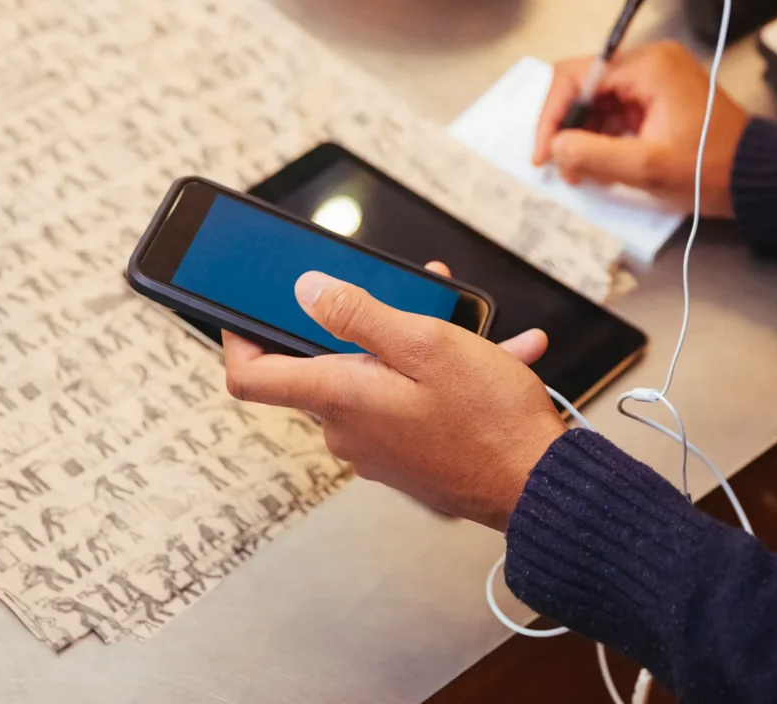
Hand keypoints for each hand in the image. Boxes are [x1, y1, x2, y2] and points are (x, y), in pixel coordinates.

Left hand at [222, 267, 565, 530]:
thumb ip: (357, 313)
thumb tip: (305, 290)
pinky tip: (499, 356)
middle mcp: (347, 428)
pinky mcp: (408, 456)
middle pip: (328, 363)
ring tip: (471, 323)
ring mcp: (377, 447)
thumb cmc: (488, 418)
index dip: (237, 337)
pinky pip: (411, 403)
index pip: (251, 376)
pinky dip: (444, 377)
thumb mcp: (425, 343)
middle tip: (409, 292)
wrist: (539, 486)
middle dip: (365, 320)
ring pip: (378, 378)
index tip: (243, 308)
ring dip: (418, 345)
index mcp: (339, 397)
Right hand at [533, 40, 750, 216]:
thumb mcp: (646, 167)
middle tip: (564, 167)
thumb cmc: (711, 168)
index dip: (552, 115)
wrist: (755, 176)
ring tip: (585, 172)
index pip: (575, 76)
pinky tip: (605, 165)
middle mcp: (650, 62)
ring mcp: (656, 78)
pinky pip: (618, 111)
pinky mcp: (660, 97)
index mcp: (647, 67)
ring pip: (599, 101)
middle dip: (569, 128)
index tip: (544, 152)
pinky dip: (606, 137)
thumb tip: (554, 146)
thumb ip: (593, 155)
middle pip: (584, 86)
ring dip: (586, 136)